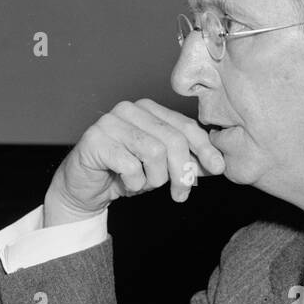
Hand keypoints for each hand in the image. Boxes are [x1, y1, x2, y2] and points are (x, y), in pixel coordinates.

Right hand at [44, 99, 224, 225]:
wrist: (85, 188)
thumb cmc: (125, 174)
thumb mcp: (162, 168)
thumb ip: (188, 162)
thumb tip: (218, 164)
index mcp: (149, 110)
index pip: (185, 125)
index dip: (205, 148)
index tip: (218, 169)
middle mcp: (130, 110)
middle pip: (173, 139)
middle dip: (182, 172)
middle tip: (181, 194)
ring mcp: (110, 122)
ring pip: (154, 153)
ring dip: (154, 179)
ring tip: (144, 185)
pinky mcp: (95, 140)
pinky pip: (131, 166)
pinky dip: (134, 183)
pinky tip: (125, 184)